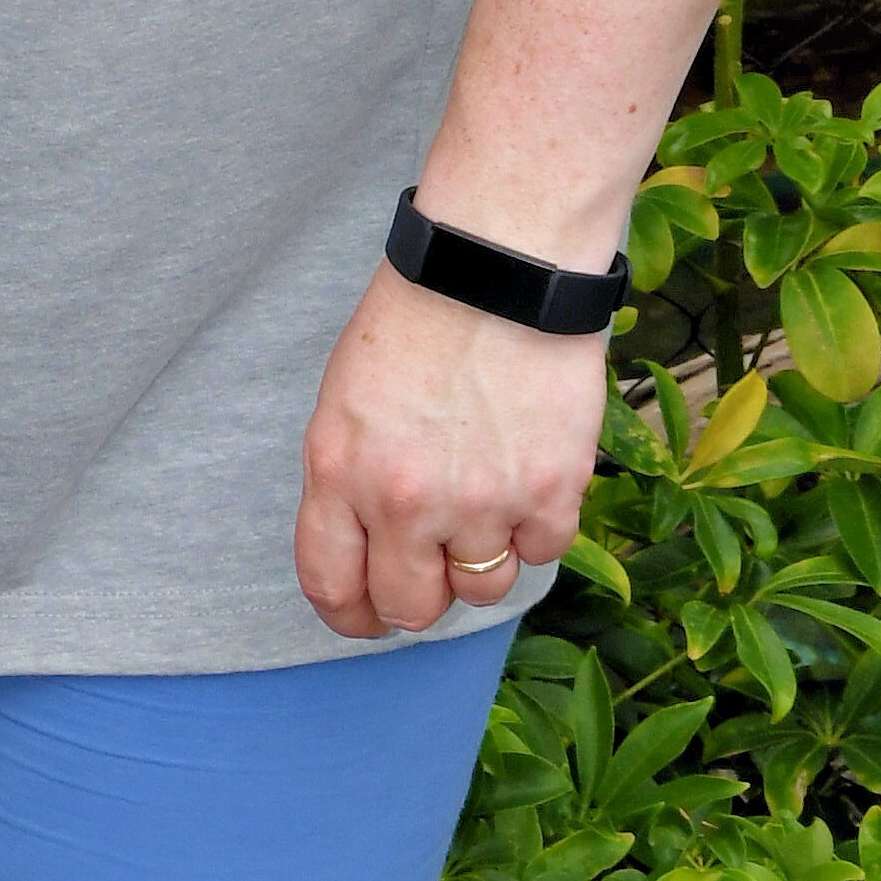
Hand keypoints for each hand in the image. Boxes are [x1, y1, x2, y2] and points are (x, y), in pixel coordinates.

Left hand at [292, 263, 607, 638]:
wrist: (497, 265)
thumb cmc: (416, 319)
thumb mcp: (346, 401)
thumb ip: (349, 482)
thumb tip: (369, 555)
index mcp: (337, 470)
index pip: (331, 586)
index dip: (350, 616)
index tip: (367, 616)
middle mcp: (402, 499)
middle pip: (410, 608)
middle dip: (420, 596)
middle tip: (435, 564)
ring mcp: (480, 501)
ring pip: (482, 590)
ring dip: (483, 559)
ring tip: (487, 497)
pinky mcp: (550, 492)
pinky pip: (542, 553)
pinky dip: (537, 526)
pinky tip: (527, 471)